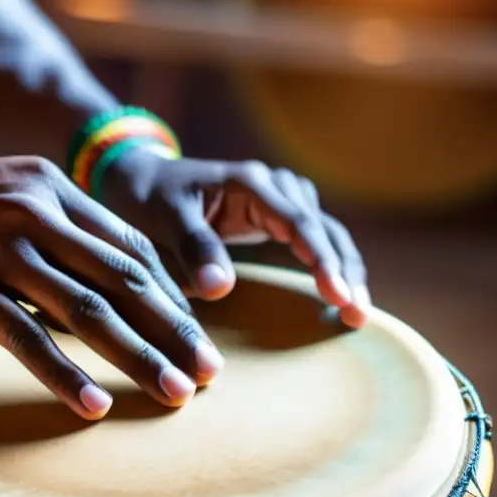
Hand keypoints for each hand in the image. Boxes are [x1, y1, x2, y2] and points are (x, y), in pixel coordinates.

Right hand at [0, 156, 224, 419]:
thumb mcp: (5, 200)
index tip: (198, 333)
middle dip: (175, 330)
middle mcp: (34, 213)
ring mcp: (0, 251)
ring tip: (175, 394)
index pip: (130, 246)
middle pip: (123, 280)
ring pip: (86, 311)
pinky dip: (65, 374)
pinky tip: (95, 405)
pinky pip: (27, 337)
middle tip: (211, 372)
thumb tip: (108, 286)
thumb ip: (56, 232)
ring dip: (138, 357)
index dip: (172, 294)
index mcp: (50, 189)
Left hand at [99, 149, 369, 327]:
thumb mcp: (163, 218)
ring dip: (346, 270)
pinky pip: (314, 240)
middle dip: (344, 270)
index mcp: (249, 182)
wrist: (139, 181)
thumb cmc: (148, 198)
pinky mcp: (276, 219)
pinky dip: (331, 266)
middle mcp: (273, 186)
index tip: (336, 294)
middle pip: (323, 228)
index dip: (321, 258)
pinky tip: (342, 297)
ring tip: (357, 315)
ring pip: (327, 233)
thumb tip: (222, 288)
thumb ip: (193, 247)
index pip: (298, 221)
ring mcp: (278, 201)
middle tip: (356, 315)